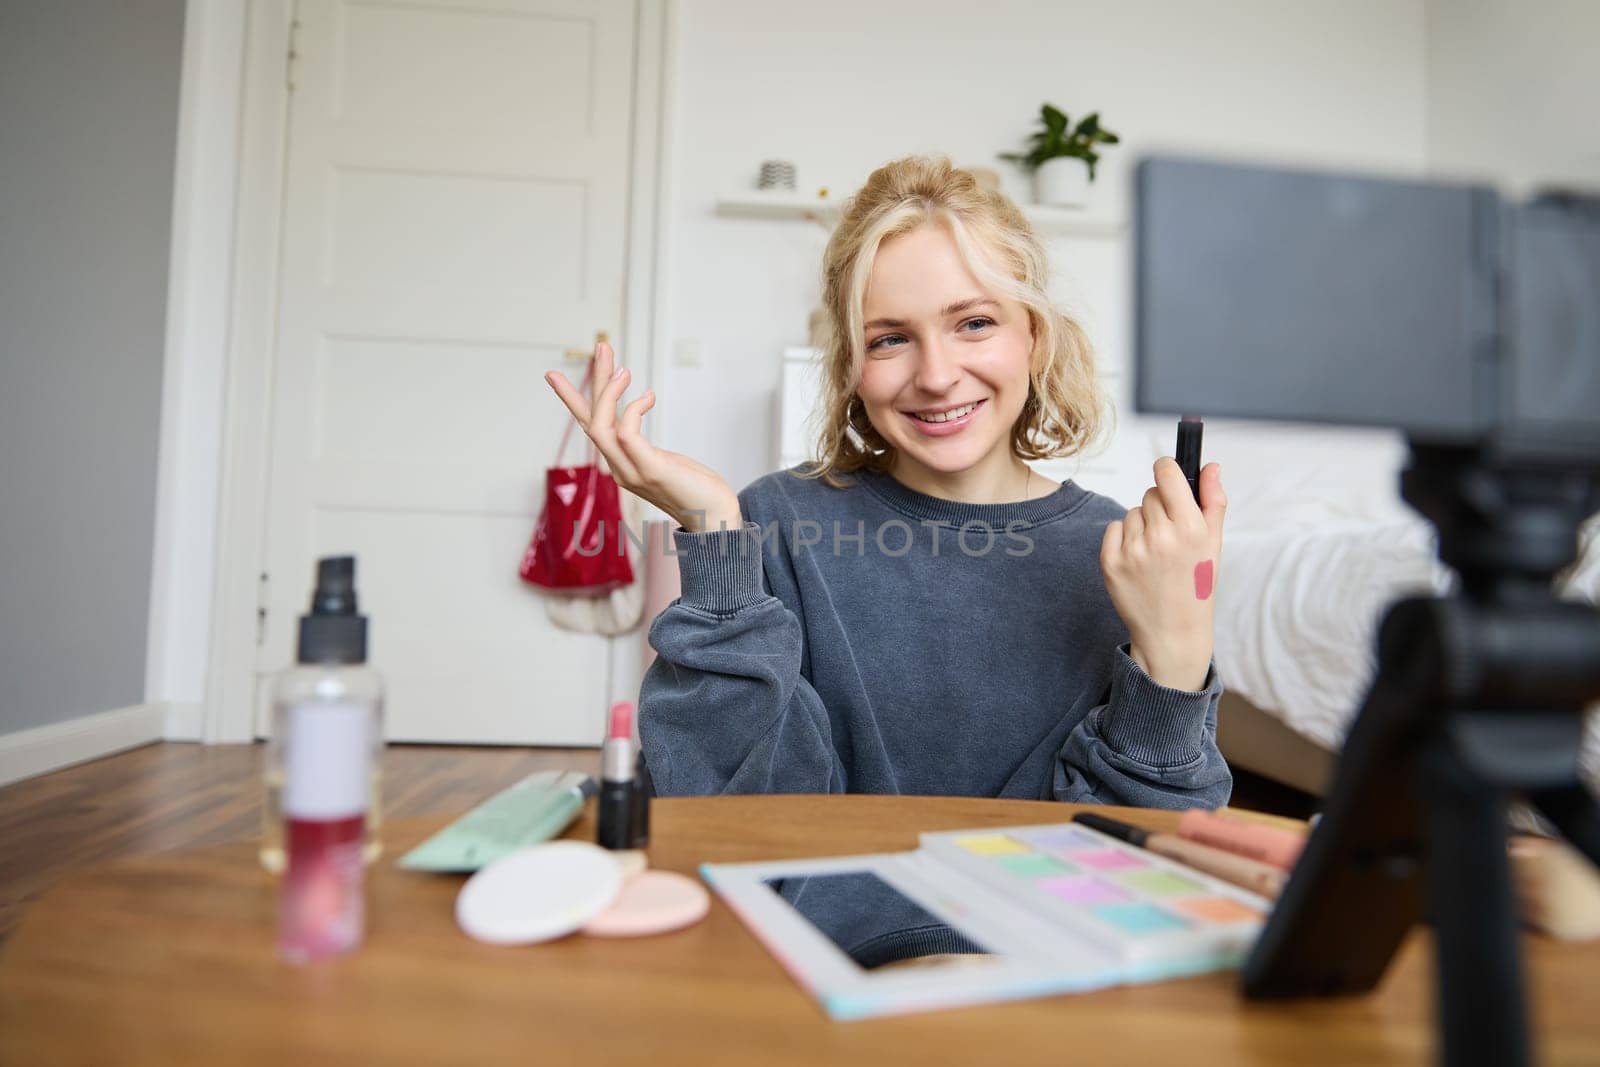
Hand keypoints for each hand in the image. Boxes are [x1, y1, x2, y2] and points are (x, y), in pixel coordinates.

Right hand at [545, 341, 742, 531]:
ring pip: (601, 427)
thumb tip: (638, 426)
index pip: (590, 426)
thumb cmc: (695, 489)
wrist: (716, 519)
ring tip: (624, 370)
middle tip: (603, 347)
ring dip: (609, 393)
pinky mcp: (651, 470)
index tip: (554, 375)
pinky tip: (648, 396)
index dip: (572, 400)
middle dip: (595, 382)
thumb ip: (645, 448)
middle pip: (591, 420)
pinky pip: (627, 434)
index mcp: (621, 463)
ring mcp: (632, 471)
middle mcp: (619, 468)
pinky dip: (632, 410)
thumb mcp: (664, 460)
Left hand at [1099, 458, 1226, 690]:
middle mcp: (1159, 537)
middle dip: (1160, 508)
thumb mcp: (1214, 544)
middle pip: (1150, 493)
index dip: (1166, 470)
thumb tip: (1210, 466)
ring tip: (1156, 554)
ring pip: (1132, 512)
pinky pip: (1114, 528)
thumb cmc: (1196, 585)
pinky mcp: (1110, 562)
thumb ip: (1213, 501)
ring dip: (1142, 525)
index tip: (1167, 475)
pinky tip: (1139, 561)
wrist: (1172, 632)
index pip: (1166, 474)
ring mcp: (1132, 550)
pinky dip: (1124, 540)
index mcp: (1190, 528)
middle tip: (1170, 536)